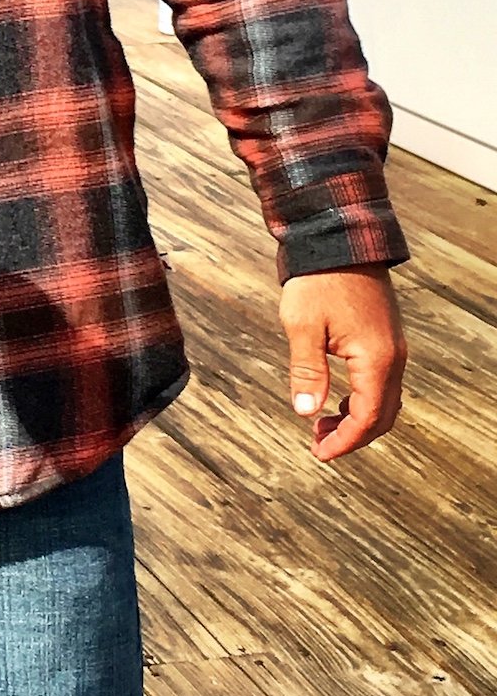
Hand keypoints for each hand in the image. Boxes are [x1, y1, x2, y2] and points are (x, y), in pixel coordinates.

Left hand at [279, 263, 406, 461]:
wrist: (337, 241)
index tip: (320, 454)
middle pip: (382, 415)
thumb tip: (306, 411)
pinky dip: (362, 398)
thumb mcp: (303, 326)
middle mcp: (392, 358)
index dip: (344, 441)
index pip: (366, 417)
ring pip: (384, 400)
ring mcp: (392, 347)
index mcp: (375, 359)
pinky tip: (336, 399)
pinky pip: (381, 382)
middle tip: (319, 444)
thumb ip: (307, 371)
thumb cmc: (318, 281)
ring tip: (322, 424)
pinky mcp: (385, 338)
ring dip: (358, 418)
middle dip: (353, 436)